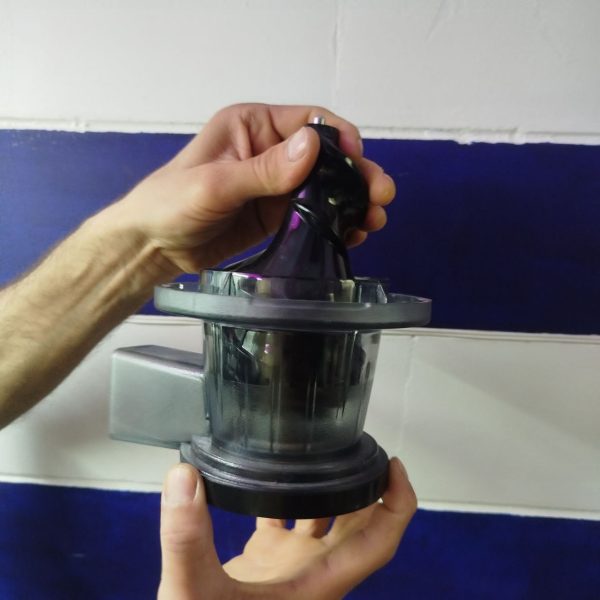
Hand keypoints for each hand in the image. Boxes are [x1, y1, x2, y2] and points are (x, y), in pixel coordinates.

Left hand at [108, 103, 395, 275]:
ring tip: (374, 220)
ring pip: (325, 187)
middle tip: (382, 197)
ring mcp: (275, 185)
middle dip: (356, 175)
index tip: (359, 163)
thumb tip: (315, 146)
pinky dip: (335, 221)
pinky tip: (352, 233)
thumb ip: (265, 170)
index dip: (339, 140)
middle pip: (324, 157)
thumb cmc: (171, 203)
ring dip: (352, 200)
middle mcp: (269, 150)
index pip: (309, 121)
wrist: (152, 247)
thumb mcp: (216, 183)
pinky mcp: (276, 214)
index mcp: (253, 126)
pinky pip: (314, 213)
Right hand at [158, 458, 415, 599]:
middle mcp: (314, 572)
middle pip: (358, 522)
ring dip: (325, 484)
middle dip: (362, 481)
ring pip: (324, 518)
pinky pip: (286, 519)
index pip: (378, 542)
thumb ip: (186, 541)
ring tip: (315, 444)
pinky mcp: (266, 561)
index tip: (392, 464)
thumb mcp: (193, 595)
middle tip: (350, 440)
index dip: (396, 504)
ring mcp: (290, 566)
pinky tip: (265, 470)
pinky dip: (284, 494)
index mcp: (319, 583)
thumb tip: (183, 476)